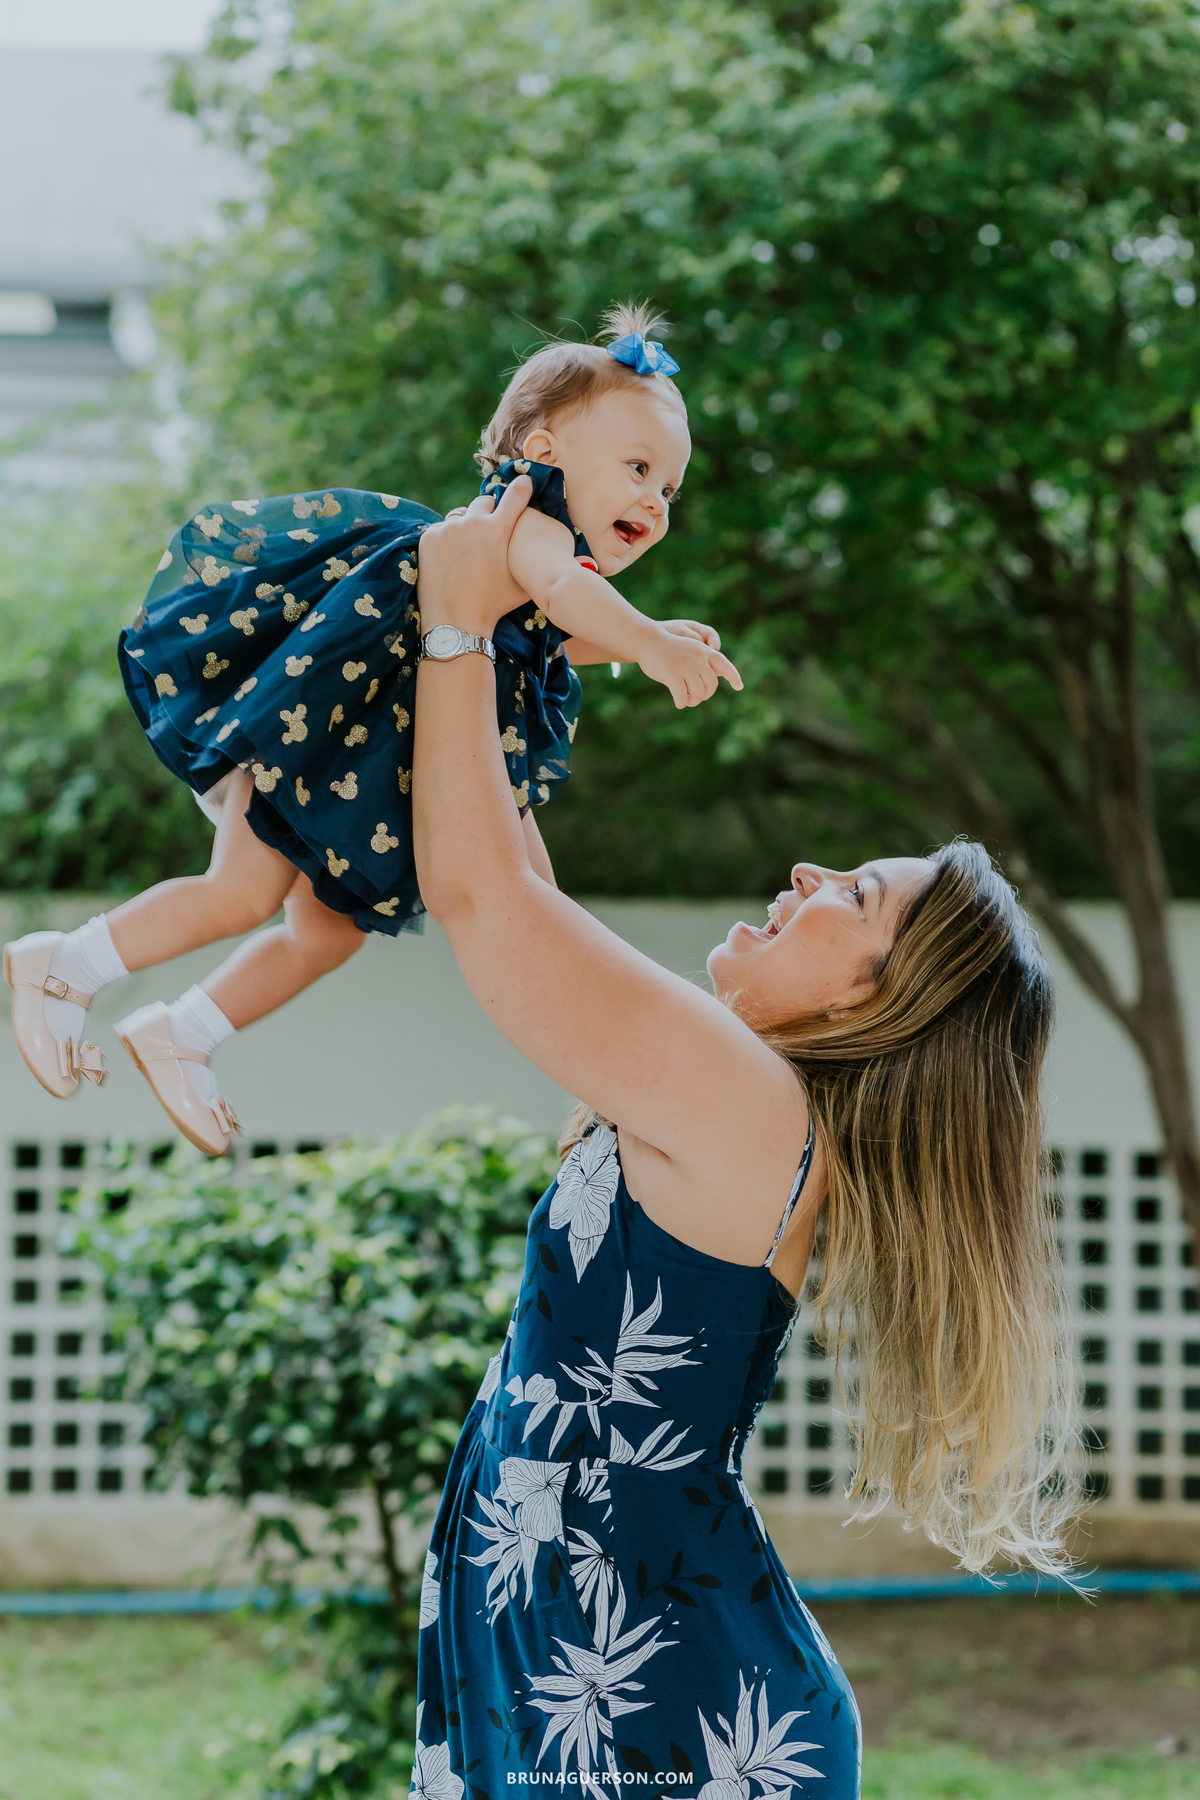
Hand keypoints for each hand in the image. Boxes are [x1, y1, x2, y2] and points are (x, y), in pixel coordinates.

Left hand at [416, 477, 531, 636]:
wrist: (457, 622)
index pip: (516, 495)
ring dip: (466, 526)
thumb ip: (533, 558)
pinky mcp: (429, 537)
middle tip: (488, 530)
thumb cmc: (496, 605)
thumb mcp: (524, 581)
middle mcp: (474, 522)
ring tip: (467, 549)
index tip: (523, 481)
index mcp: (500, 529)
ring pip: (460, 516)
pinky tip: (450, 560)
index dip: (521, 487)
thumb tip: (551, 553)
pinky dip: (446, 540)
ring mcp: (448, 529)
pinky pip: (441, 530)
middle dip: (488, 513)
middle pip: (484, 502)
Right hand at [638, 623, 742, 707]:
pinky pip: (682, 696)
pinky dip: (682, 703)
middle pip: (711, 685)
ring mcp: (686, 666)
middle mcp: (698, 658)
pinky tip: (678, 703)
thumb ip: (702, 663)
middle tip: (695, 698)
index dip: (734, 676)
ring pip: (698, 693)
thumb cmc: (669, 649)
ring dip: (693, 701)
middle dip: (704, 695)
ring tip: (687, 701)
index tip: (739, 687)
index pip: (724, 665)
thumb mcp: (690, 651)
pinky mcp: (673, 674)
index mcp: (704, 652)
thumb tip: (710, 685)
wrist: (649, 641)